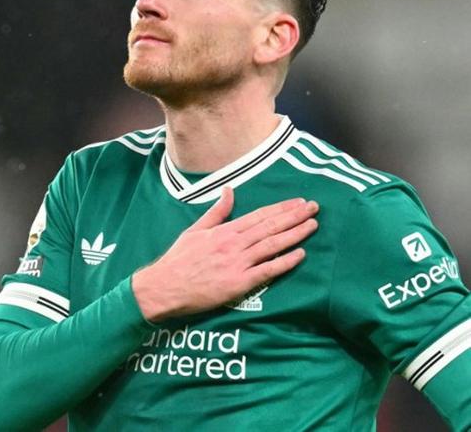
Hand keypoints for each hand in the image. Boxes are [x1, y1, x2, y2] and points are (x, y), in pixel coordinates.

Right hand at [132, 187, 317, 321]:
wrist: (165, 286)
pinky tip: (300, 255)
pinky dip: (285, 262)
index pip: (259, 215)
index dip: (281, 208)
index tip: (298, 202)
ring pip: (272, 245)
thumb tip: (229, 191)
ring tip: (313, 226)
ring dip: (295, 234)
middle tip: (314, 208)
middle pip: (270, 227)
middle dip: (294, 217)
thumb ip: (216, 212)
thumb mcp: (195, 230)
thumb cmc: (178, 259)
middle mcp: (233, 243)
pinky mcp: (239, 283)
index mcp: (224, 230)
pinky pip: (267, 271)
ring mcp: (237, 263)